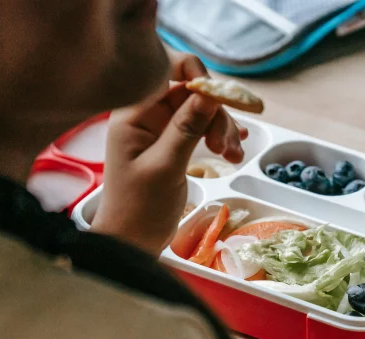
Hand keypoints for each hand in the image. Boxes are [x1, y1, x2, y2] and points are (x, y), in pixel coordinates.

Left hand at [91, 53, 247, 254]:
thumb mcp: (165, 166)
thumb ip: (186, 128)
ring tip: (233, 157)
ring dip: (222, 129)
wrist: (131, 241)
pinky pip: (200, 129)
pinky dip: (218, 137)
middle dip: (215, 113)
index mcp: (134, 113)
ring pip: (200, 112)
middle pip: (191, 93)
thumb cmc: (139, 209)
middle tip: (226, 148)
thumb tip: (210, 93)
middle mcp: (147, 115)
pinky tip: (233, 148)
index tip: (220, 100)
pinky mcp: (172, 144)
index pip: (165, 71)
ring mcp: (160, 130)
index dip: (196, 76)